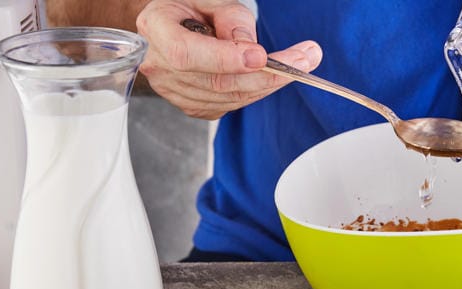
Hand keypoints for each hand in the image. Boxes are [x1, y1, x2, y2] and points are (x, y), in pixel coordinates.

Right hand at [135, 0, 322, 118]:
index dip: (225, 59)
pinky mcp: (194, 107)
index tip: (261, 56)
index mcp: (156, 30)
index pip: (186, 54)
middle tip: (305, 59)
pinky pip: (231, 105)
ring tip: (300, 63)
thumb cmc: (191, 10)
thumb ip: (231, 18)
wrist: (173, 27)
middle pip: (217, 83)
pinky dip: (257, 91)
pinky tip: (273, 76)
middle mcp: (160, 66)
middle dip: (267, 74)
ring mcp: (175, 92)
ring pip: (229, 98)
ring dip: (269, 84)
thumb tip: (249, 46)